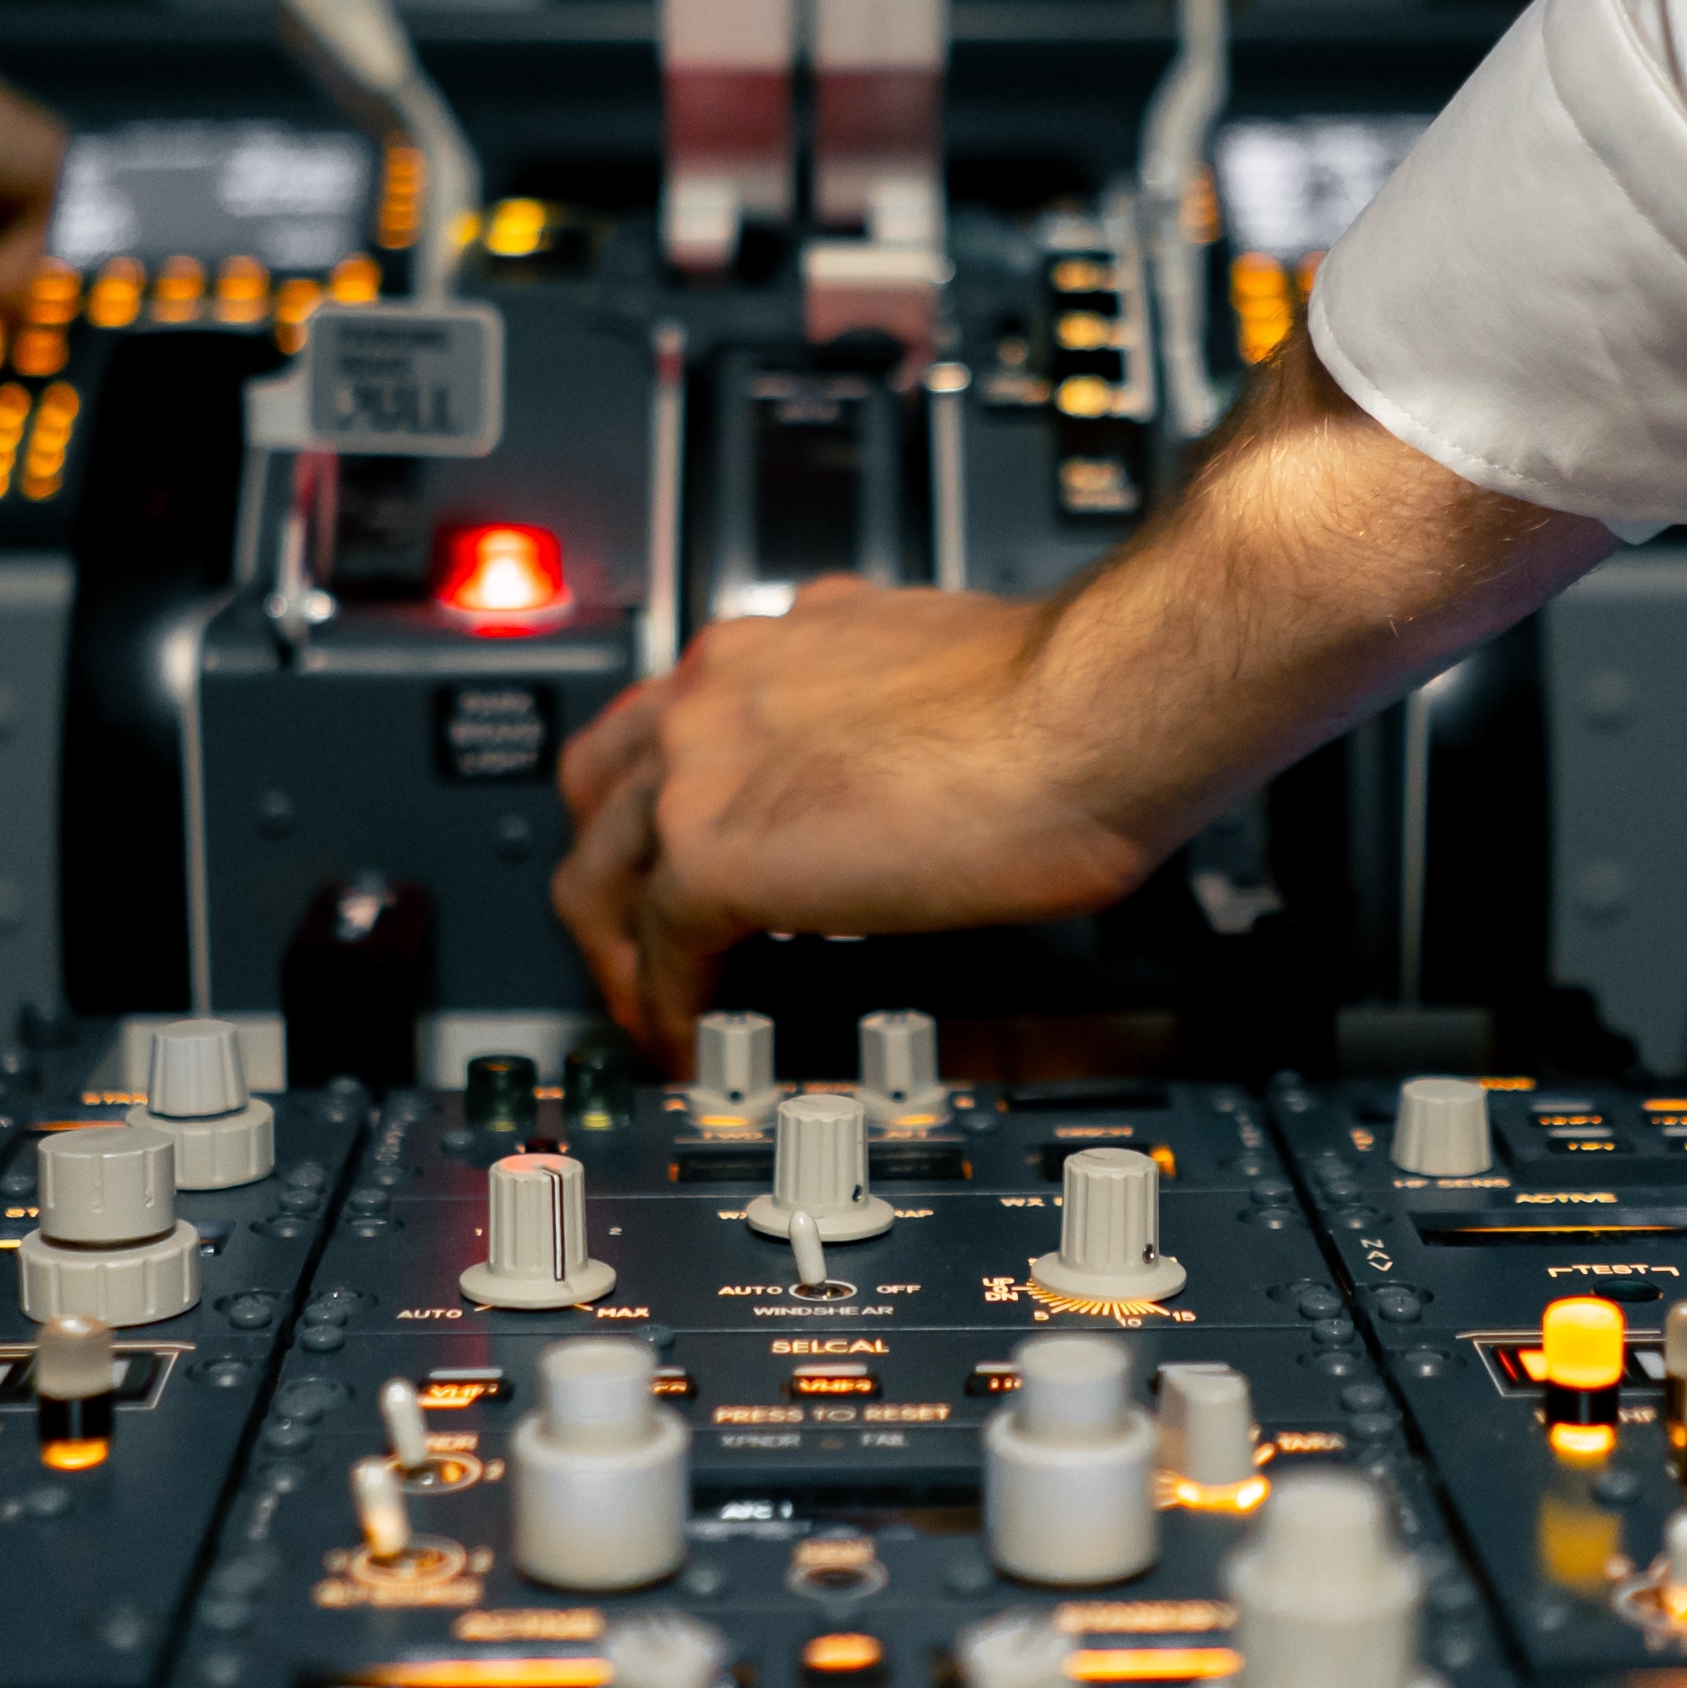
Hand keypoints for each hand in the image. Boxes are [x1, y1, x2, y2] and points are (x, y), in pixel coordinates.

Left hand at [552, 333, 1618, 1045]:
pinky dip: (667, 1009)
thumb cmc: (1065, 694)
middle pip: (598, 790)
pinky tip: (697, 1046)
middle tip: (643, 945)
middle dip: (609, 873)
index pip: (670, 722)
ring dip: (619, 955)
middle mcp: (719, 689)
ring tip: (660, 1014)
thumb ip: (886, 695)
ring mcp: (704, 770)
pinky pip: (657, 952)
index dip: (664, 799)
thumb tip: (913, 740)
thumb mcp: (942, 666)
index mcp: (777, 641)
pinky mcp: (715, 856)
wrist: (1088, 711)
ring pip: (600, 872)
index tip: (687, 854)